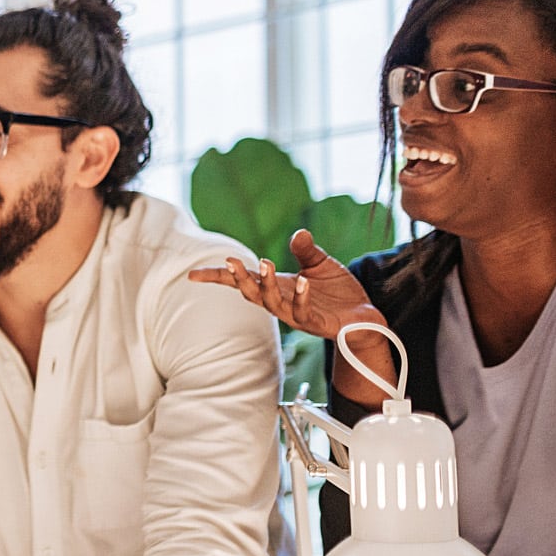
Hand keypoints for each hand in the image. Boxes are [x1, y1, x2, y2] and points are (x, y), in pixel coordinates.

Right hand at [186, 230, 393, 403]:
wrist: (363, 316)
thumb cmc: (338, 292)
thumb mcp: (321, 265)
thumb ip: (307, 250)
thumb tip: (298, 232)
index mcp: (276, 287)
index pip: (242, 282)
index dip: (218, 278)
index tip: (193, 275)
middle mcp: (280, 302)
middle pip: (250, 293)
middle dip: (239, 278)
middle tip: (231, 262)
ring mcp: (295, 314)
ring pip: (271, 304)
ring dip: (266, 285)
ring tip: (265, 264)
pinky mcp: (315, 323)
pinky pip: (302, 312)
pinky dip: (301, 297)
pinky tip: (303, 281)